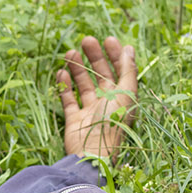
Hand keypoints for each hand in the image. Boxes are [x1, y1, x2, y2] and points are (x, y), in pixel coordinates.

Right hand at [55, 35, 137, 162]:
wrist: (93, 153)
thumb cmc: (113, 124)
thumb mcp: (125, 94)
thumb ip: (128, 71)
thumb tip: (130, 48)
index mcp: (123, 98)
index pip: (120, 71)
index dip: (115, 55)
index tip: (108, 39)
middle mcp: (107, 103)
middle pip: (101, 74)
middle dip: (95, 57)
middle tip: (86, 40)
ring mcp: (90, 111)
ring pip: (83, 84)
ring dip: (78, 68)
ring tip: (70, 52)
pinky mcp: (74, 119)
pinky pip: (68, 99)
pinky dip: (64, 85)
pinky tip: (61, 72)